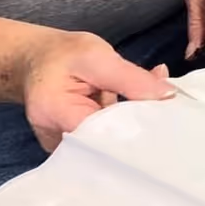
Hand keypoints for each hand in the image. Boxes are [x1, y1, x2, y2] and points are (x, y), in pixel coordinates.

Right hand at [21, 32, 174, 151]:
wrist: (35, 61)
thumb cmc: (60, 56)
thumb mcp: (96, 56)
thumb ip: (132, 79)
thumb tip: (169, 96)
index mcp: (58, 117)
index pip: (107, 137)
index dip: (139, 129)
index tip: (167, 118)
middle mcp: (60, 143)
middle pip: (111, 145)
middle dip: (142, 126)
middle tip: (169, 108)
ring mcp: (68, 149)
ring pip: (112, 143)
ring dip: (135, 123)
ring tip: (152, 104)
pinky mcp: (78, 147)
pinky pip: (107, 138)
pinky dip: (125, 123)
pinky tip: (138, 108)